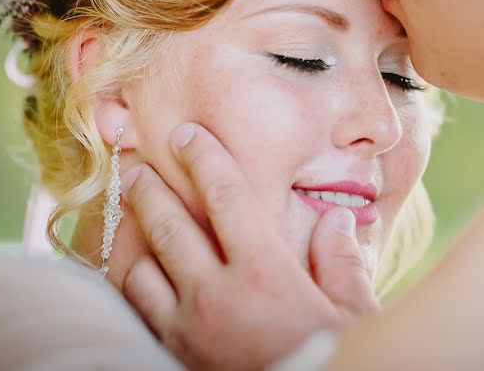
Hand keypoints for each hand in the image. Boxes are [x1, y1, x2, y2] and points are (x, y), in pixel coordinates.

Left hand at [115, 124, 378, 370]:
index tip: (187, 134)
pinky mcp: (171, 354)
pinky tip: (136, 269)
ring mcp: (186, 329)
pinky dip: (132, 283)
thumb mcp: (353, 314)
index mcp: (264, 274)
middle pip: (168, 225)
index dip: (204, 159)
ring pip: (140, 269)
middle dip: (147, 188)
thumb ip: (343, 262)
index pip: (226, 198)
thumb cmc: (327, 360)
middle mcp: (216, 296)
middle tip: (134, 165)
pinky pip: (137, 310)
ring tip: (130, 216)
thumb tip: (337, 220)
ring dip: (134, 238)